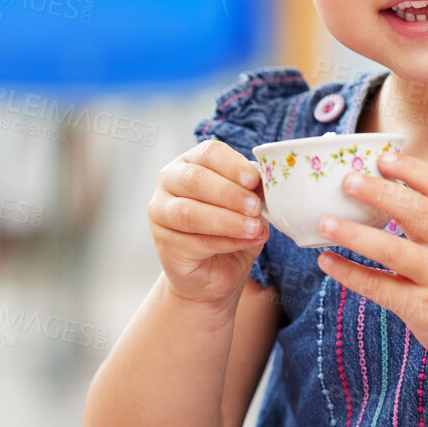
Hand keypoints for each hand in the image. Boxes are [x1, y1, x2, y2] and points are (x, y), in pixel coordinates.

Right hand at [148, 139, 268, 307]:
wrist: (212, 273)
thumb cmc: (230, 231)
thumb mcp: (247, 208)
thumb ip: (253, 194)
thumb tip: (267, 187)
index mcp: (192, 162)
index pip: (209, 153)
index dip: (232, 165)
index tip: (254, 180)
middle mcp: (170, 181)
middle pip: (195, 179)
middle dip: (229, 193)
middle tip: (255, 207)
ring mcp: (161, 212)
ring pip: (190, 212)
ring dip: (227, 220)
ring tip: (254, 228)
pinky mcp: (163, 243)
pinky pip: (194, 240)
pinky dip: (225, 242)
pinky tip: (245, 242)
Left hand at [313, 150, 427, 370]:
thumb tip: (394, 196)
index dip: (411, 171)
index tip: (383, 158)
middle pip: (415, 212)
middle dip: (380, 193)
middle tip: (347, 180)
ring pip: (393, 250)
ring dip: (355, 234)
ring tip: (324, 222)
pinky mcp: (420, 308)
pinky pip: (380, 287)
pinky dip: (350, 274)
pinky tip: (328, 262)